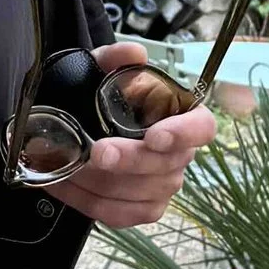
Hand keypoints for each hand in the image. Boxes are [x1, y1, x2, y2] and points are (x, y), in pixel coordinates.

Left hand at [40, 41, 217, 226]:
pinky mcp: (143, 208)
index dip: (182, 134)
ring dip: (102, 182)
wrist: (73, 124)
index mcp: (180, 116)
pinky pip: (123, 215)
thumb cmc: (97, 97)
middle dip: (130, 161)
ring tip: (67, 166)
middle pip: (167, 166)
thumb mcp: (100, 69)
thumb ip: (115, 58)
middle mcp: (179, 154)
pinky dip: (91, 203)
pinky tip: (67, 185)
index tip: (154, 136)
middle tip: (97, 151)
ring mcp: (163, 184)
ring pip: (143, 194)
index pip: (201, 128)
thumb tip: (133, 53)